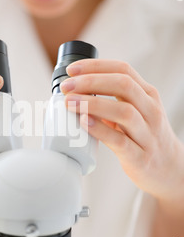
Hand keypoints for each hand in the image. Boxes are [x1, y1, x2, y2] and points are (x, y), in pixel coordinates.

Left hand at [61, 59, 183, 201]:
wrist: (170, 169)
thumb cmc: (145, 138)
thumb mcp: (135, 112)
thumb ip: (111, 100)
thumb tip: (74, 92)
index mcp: (147, 95)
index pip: (123, 70)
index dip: (95, 66)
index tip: (72, 70)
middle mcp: (150, 111)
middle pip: (123, 85)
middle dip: (91, 81)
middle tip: (67, 86)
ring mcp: (148, 134)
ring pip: (123, 111)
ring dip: (93, 103)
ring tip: (70, 102)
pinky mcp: (140, 157)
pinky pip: (120, 141)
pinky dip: (101, 130)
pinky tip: (85, 123)